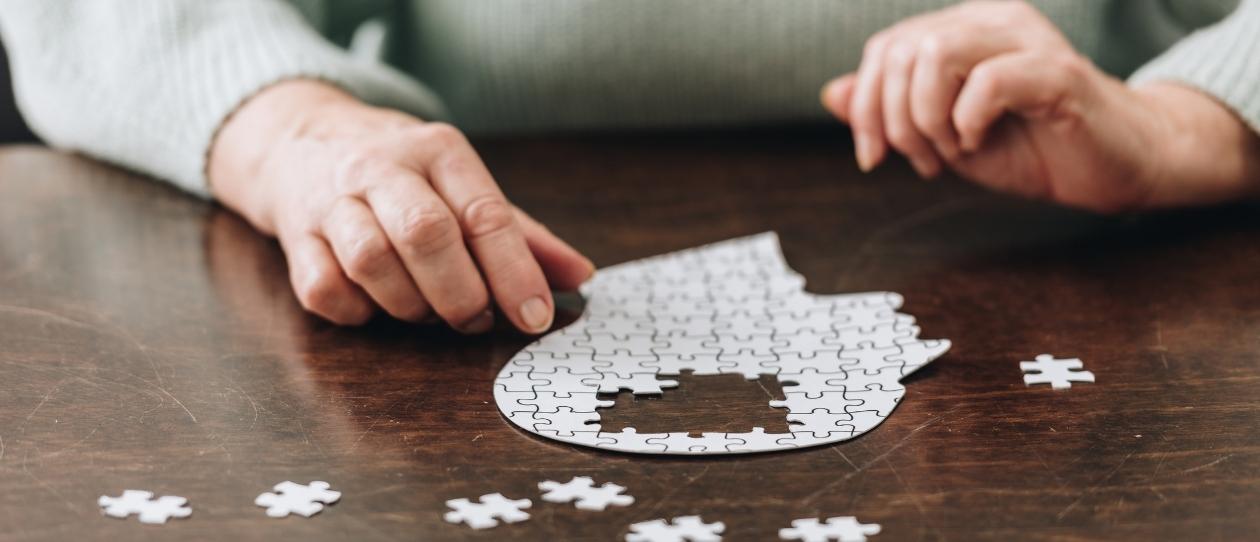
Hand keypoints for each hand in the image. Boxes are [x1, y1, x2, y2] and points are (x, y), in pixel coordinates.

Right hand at [208, 80, 593, 331]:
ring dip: (410, 305)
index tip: (535, 316)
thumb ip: (520, 233)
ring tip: (428, 310)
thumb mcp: (463, 185)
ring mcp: (332, 201)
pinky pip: (325, 290)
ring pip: (371, 262)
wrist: (299, 143)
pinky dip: (357, 311)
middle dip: (460, 293)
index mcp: (438, 150)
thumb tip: (578, 276)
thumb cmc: (401, 176)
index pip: (484, 213)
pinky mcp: (295, 238)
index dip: (514, 272)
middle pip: (426, 234)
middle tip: (476, 319)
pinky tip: (376, 305)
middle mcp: (382, 168)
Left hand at [821, 0, 1259, 212]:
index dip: (866, 107)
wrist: (1114, 166)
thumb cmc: (1032, 147)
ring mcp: (1026, 40)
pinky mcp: (1057, 72)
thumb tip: (833, 93)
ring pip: (936, 54)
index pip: (884, 49)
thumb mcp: (942, 135)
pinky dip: (967, 122)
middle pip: (901, 51)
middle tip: (920, 160)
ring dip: (926, 117)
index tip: (876, 157)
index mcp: (963, 29)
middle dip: (892, 118)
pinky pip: (988, 81)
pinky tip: (977, 145)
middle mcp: (992, 21)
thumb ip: (888, 112)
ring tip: (949, 152)